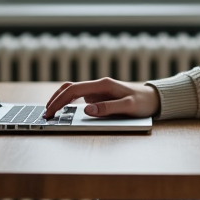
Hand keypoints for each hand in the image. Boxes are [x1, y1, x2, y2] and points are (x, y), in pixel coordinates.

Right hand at [43, 78, 159, 118]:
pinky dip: (68, 103)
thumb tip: (87, 110)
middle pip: (69, 88)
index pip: (74, 90)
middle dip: (55, 100)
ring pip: (72, 92)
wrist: (154, 99)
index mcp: (103, 85)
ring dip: (60, 100)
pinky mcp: (98, 97)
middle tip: (45, 114)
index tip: (50, 112)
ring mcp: (97, 91)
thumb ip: (108, 108)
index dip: (59, 100)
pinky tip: (62, 112)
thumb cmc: (143, 102)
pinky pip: (79, 98)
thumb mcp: (129, 107)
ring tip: (50, 112)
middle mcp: (98, 86)